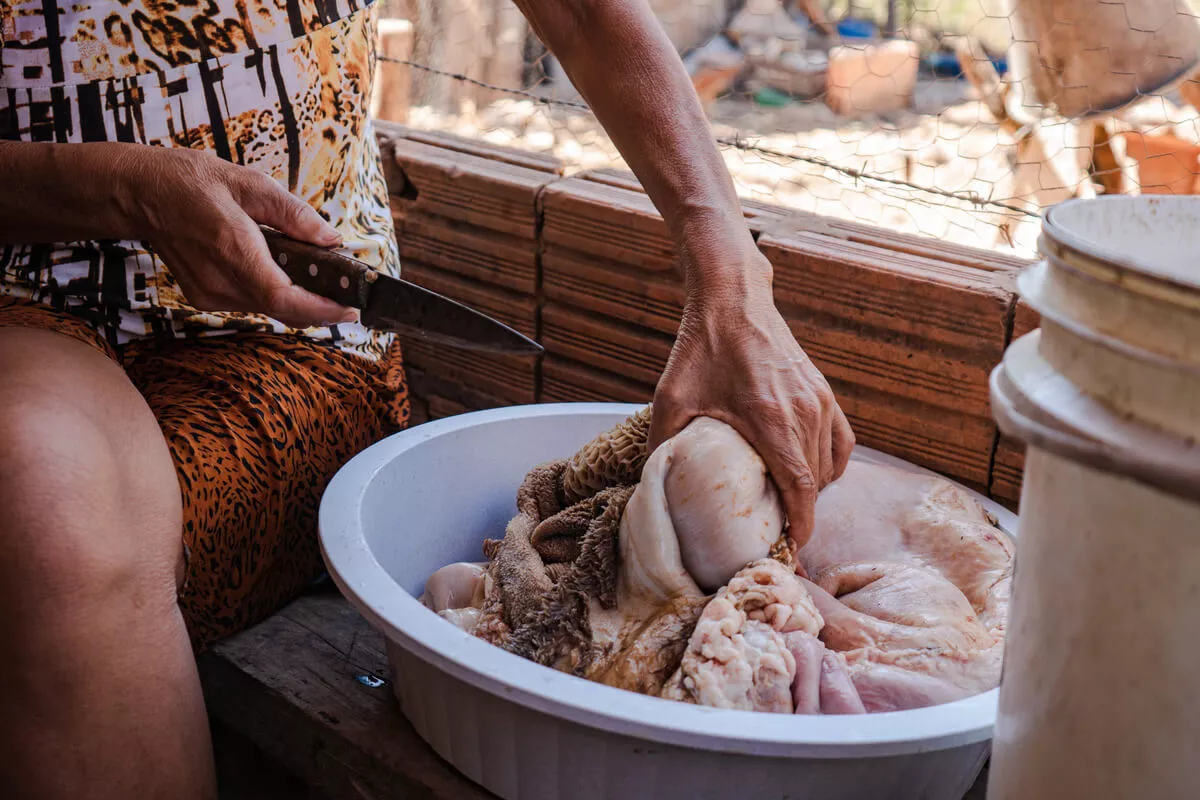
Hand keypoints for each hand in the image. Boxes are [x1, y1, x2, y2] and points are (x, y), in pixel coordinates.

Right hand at [118, 147, 355, 328]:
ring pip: (267, 308)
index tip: (349, 309)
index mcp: (232, 247)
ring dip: (297, 300)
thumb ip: (294, 215)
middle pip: (281, 308)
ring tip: (321, 282)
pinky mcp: (204, 297)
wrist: (141, 193)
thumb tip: (332, 240)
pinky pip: (251, 303)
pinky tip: (283, 274)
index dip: (320, 309)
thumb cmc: (193, 181)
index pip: (282, 297)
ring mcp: (208, 293)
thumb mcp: (250, 183)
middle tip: (347, 296)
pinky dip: (274, 294)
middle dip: (319, 306)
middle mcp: (218, 279)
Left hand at [649, 275, 854, 548]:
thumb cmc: (700, 349)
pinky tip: (808, 474)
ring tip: (785, 506)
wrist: (733, 299)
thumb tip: (651, 488)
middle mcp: (804, 412)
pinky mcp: (824, 392)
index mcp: (771, 419)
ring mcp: (820, 401)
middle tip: (774, 534)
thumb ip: (663, 446)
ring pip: (829, 466)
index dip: (800, 525)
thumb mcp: (671, 400)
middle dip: (800, 514)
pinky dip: (828, 466)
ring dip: (811, 491)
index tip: (790, 549)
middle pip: (815, 483)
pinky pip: (840, 443)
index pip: (800, 487)